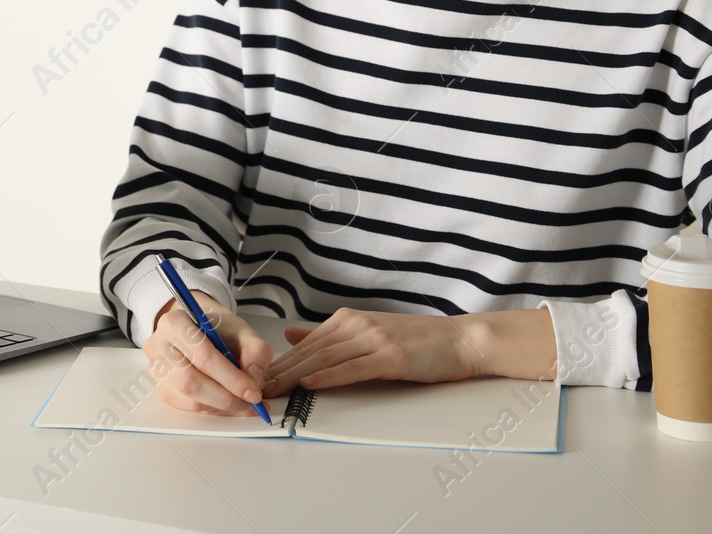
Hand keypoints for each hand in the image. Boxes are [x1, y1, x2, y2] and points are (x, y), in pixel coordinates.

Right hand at [143, 291, 272, 415]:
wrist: (197, 328)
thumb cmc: (216, 328)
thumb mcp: (241, 330)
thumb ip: (255, 351)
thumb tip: (255, 378)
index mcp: (174, 323)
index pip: (202, 355)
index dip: (230, 378)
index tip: (253, 392)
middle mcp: (159, 346)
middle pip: (190, 382)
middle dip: (225, 398)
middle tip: (250, 402)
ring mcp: (157, 370)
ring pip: (188, 399)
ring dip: (220, 407)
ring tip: (243, 404)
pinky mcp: (161, 388)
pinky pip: (187, 408)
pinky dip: (212, 410)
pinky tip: (228, 403)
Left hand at [262, 307, 480, 395]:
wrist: (459, 339)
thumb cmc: (416, 341)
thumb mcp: (367, 331)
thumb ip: (329, 335)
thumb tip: (291, 335)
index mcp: (347, 320)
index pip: (304, 345)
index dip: (277, 363)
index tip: (253, 377)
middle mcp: (355, 325)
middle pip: (308, 352)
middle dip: (278, 371)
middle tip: (251, 387)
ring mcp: (372, 339)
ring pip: (324, 360)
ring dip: (294, 377)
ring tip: (271, 390)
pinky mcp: (390, 356)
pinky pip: (353, 368)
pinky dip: (330, 376)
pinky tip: (311, 384)